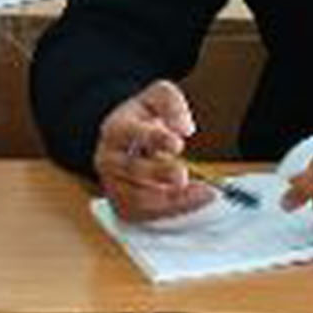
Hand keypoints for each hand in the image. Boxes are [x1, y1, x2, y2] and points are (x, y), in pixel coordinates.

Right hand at [95, 81, 214, 222]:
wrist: (124, 142)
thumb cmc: (142, 119)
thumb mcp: (156, 97)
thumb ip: (171, 103)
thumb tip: (184, 127)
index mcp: (116, 129)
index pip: (131, 133)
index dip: (155, 139)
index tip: (178, 144)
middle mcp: (109, 160)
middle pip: (133, 170)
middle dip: (160, 173)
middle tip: (184, 175)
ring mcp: (113, 185)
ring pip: (138, 199)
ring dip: (171, 199)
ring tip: (203, 192)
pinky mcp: (122, 206)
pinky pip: (146, 216)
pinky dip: (171, 211)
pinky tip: (195, 202)